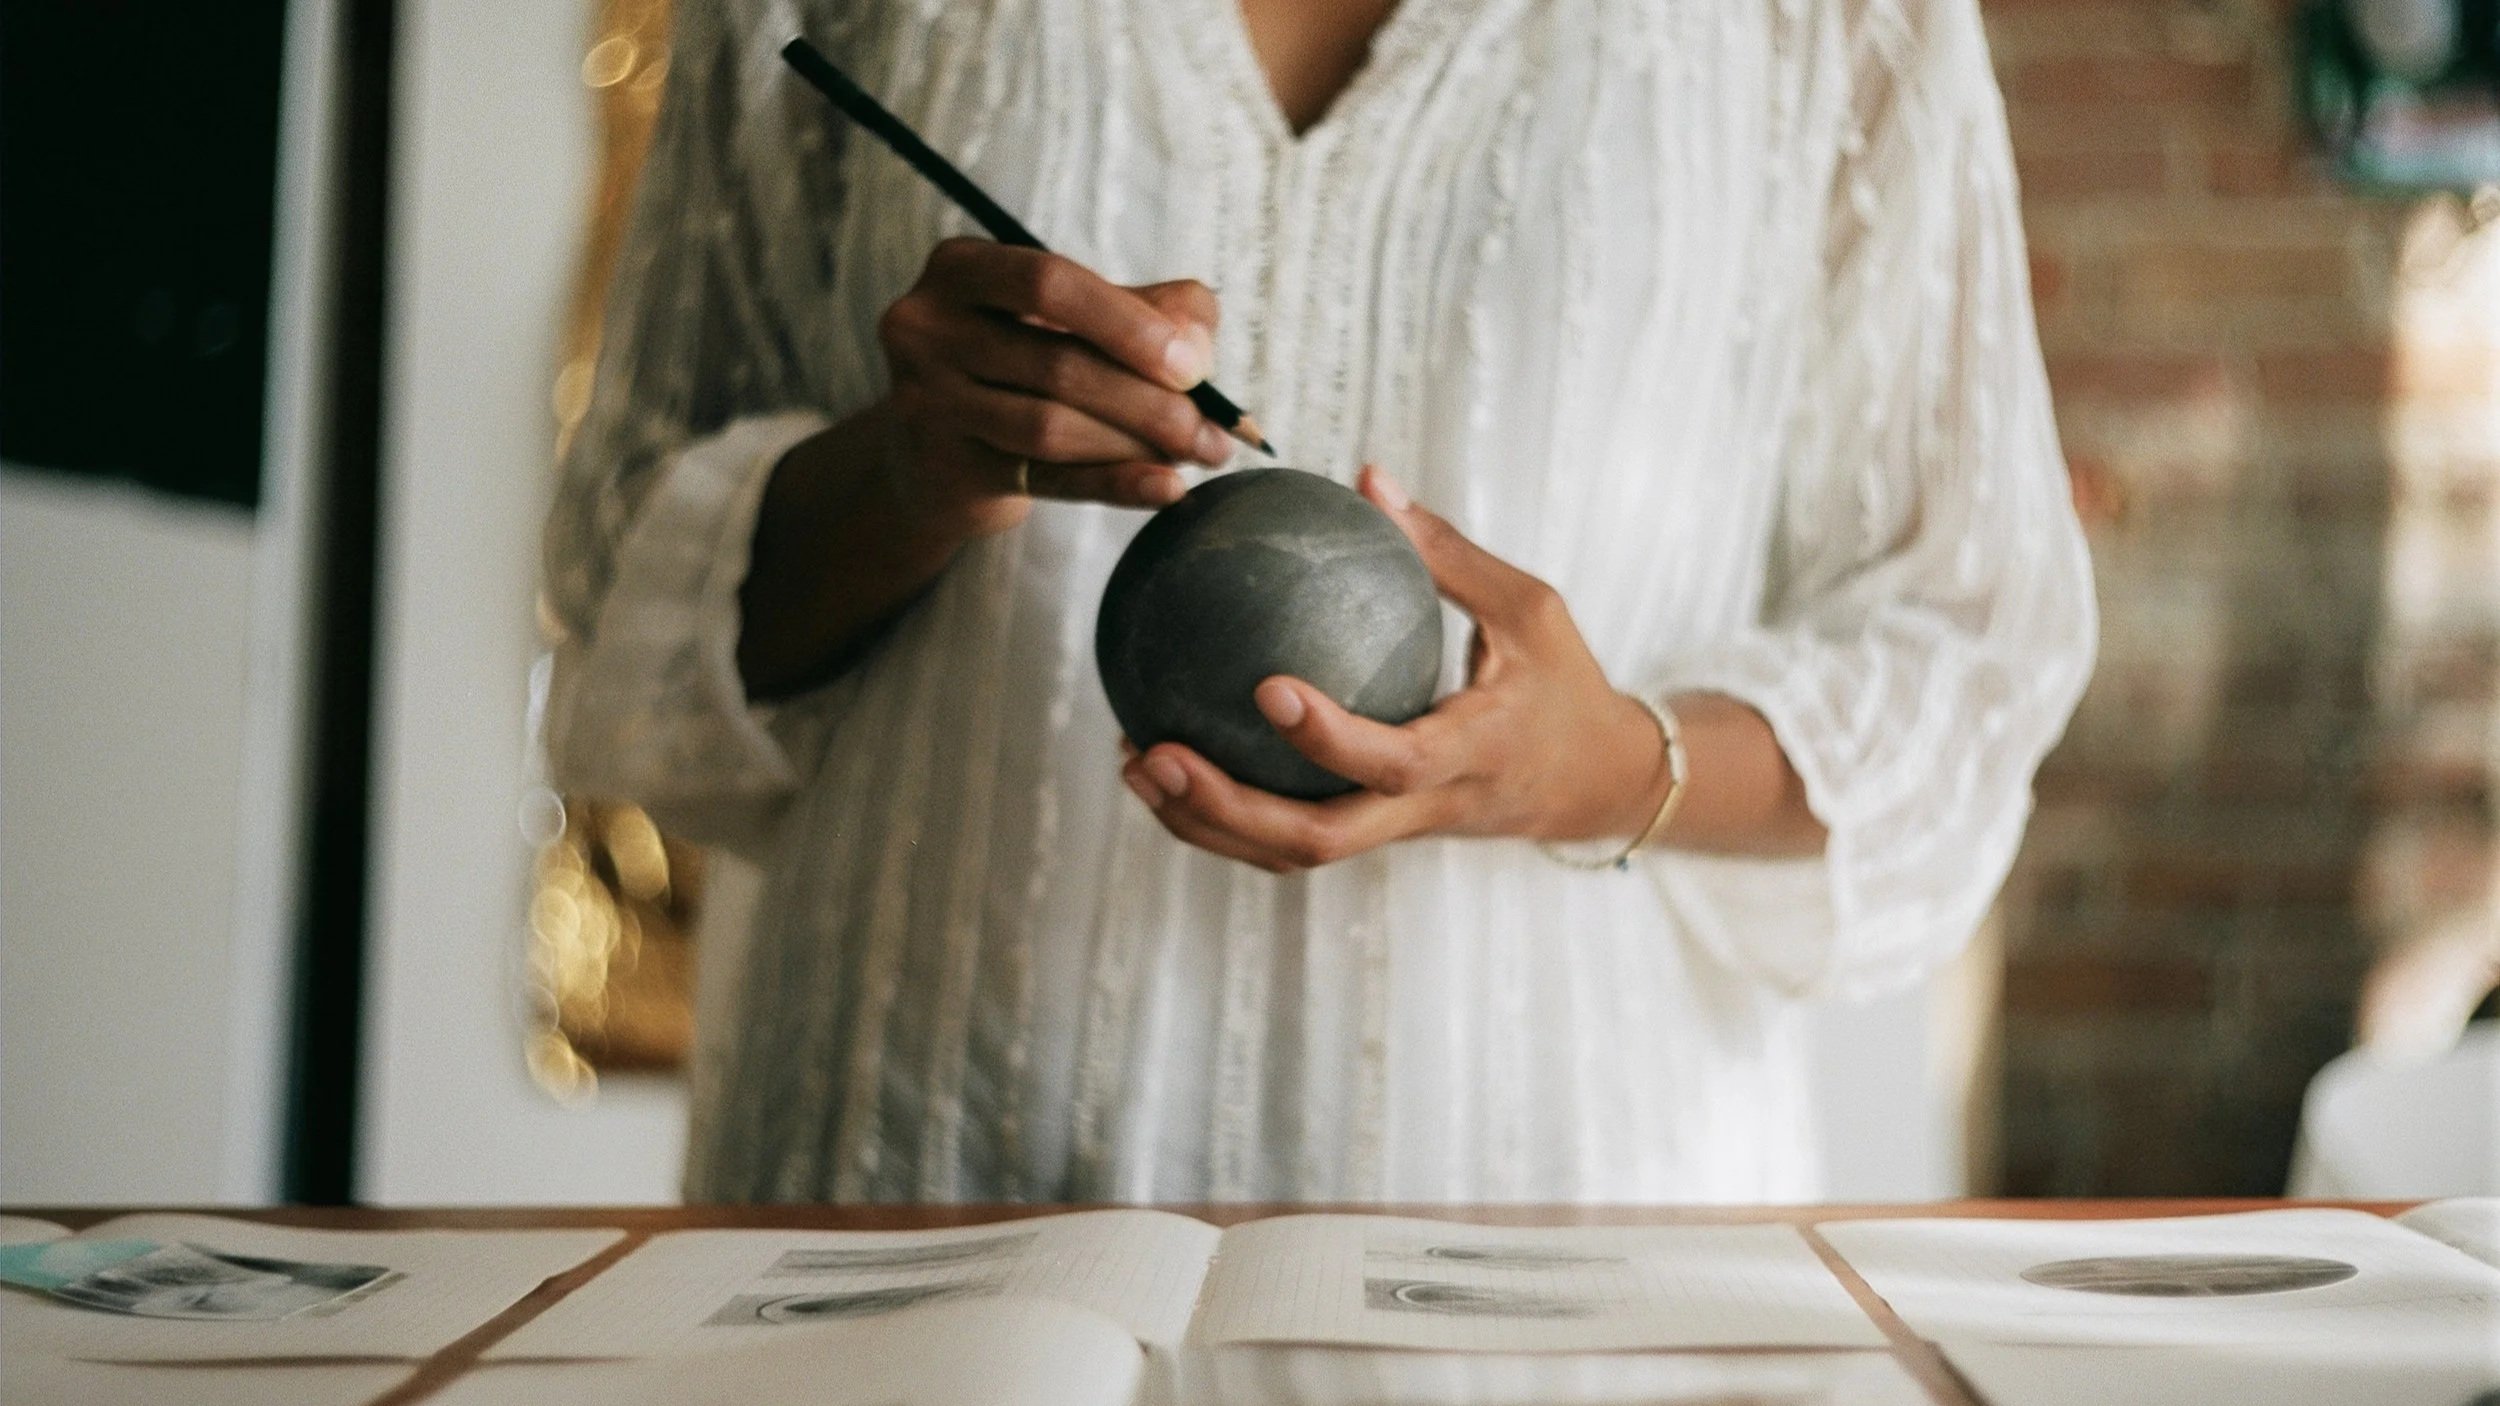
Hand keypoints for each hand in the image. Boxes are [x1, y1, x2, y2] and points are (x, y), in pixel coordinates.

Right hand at [874, 237, 1235, 537]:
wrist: (939, 456)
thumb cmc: (1021, 366)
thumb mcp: (1075, 320)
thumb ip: (1148, 310)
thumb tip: (1197, 343)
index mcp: (960, 269)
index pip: (1050, 284)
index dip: (1128, 325)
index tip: (1193, 367)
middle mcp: (925, 329)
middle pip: (1058, 363)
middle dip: (1152, 401)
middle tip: (1214, 432)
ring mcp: (924, 402)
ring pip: (1052, 427)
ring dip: (1138, 444)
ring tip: (1194, 455)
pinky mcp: (943, 468)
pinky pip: (1047, 479)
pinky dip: (1117, 484)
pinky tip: (1166, 487)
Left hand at [1120, 465, 1673, 873]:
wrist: (1594, 784)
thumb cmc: (1560, 681)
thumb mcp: (1529, 608)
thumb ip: (1447, 552)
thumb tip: (1366, 479)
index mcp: (1474, 750)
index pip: (1396, 760)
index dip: (1330, 737)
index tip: (1265, 684)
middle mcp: (1428, 806)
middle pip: (1320, 839)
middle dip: (1227, 807)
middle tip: (1151, 750)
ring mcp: (1396, 833)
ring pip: (1292, 855)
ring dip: (1206, 822)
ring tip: (1133, 760)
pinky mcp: (1375, 836)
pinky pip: (1290, 841)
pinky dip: (1224, 816)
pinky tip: (1168, 762)